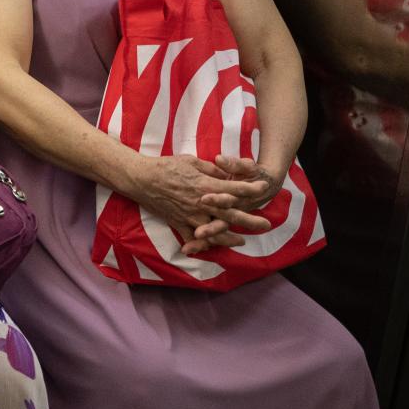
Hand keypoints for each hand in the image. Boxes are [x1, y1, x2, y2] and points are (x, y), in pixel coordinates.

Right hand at [131, 153, 271, 251]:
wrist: (141, 179)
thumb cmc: (166, 166)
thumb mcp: (191, 161)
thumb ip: (211, 169)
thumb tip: (224, 174)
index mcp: (206, 186)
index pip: (234, 189)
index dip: (251, 188)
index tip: (264, 188)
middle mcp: (201, 203)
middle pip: (231, 214)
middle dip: (250, 220)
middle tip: (266, 225)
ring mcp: (190, 216)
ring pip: (214, 231)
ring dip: (229, 238)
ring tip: (241, 241)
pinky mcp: (178, 223)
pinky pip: (192, 238)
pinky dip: (201, 244)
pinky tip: (210, 246)